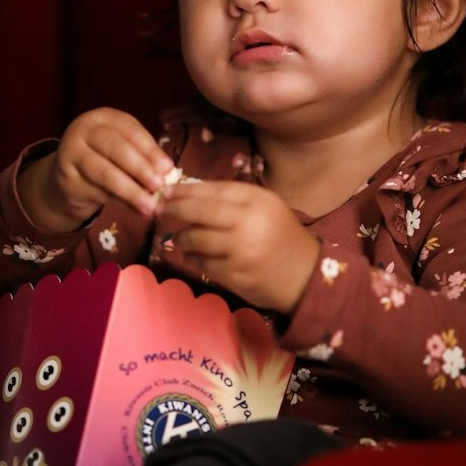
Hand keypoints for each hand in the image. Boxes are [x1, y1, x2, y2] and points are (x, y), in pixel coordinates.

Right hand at [19, 108, 174, 230]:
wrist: (66, 176)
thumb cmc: (103, 159)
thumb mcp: (122, 151)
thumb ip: (142, 159)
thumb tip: (167, 176)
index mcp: (103, 117)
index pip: (129, 129)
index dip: (150, 149)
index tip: (168, 168)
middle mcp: (83, 130)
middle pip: (115, 148)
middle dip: (140, 168)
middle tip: (159, 186)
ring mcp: (70, 152)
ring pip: (104, 172)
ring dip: (130, 191)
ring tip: (149, 205)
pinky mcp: (65, 177)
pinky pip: (95, 190)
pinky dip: (118, 201)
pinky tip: (133, 209)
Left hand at [157, 180, 320, 313]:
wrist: (305, 275)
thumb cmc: (280, 235)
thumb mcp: (265, 206)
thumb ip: (233, 198)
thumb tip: (189, 193)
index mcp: (256, 200)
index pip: (212, 190)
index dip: (185, 190)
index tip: (166, 191)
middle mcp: (248, 222)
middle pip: (199, 212)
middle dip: (175, 209)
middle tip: (160, 210)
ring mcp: (240, 250)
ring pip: (196, 239)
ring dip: (182, 237)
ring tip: (179, 237)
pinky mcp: (235, 275)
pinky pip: (202, 263)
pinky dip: (192, 258)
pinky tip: (191, 255)